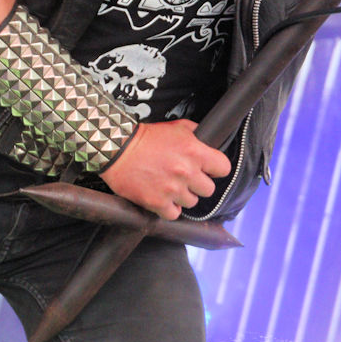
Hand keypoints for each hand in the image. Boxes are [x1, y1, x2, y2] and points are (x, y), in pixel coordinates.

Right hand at [99, 120, 230, 220]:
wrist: (117, 149)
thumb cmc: (145, 138)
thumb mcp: (175, 127)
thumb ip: (195, 133)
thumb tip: (207, 140)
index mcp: (194, 152)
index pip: (223, 168)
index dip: (216, 169)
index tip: (209, 170)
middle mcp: (186, 172)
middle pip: (208, 190)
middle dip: (198, 184)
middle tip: (185, 179)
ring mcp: (172, 189)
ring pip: (192, 202)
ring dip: (183, 196)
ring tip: (170, 186)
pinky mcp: (157, 203)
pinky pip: (174, 214)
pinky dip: (169, 208)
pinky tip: (163, 198)